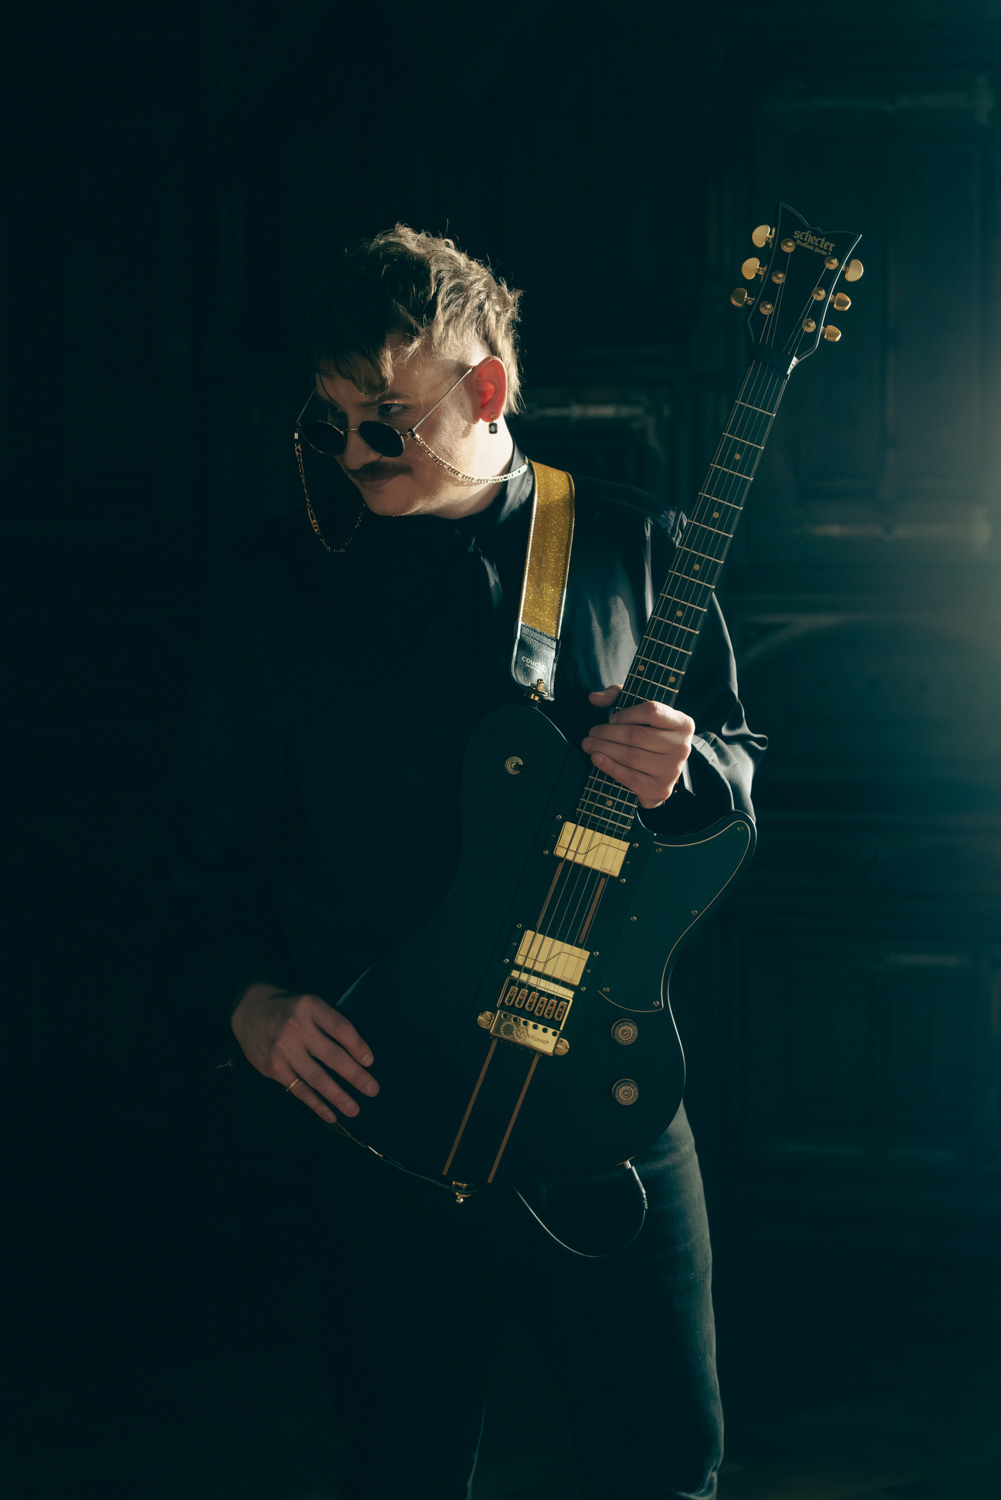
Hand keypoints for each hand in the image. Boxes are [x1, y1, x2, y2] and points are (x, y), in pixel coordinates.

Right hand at [230, 982, 378, 1125]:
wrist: (247, 1009)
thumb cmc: (288, 1008)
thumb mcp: (308, 1003)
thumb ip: (328, 1022)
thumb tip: (358, 1052)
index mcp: (310, 1007)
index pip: (339, 1028)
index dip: (357, 1045)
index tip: (370, 1061)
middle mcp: (297, 1028)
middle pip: (331, 1055)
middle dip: (354, 1075)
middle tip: (372, 1089)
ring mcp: (283, 1050)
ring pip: (316, 1077)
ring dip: (337, 1096)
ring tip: (354, 1109)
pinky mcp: (273, 1068)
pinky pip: (299, 1089)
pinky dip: (316, 1104)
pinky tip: (331, 1115)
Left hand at [582, 685, 693, 809]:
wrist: (659, 771)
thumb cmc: (648, 735)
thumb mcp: (639, 711)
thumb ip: (618, 696)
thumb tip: (594, 698)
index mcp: (683, 724)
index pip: (652, 711)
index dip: (626, 714)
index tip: (611, 718)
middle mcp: (682, 747)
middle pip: (637, 735)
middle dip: (607, 733)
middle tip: (591, 733)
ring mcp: (672, 770)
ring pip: (631, 756)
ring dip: (604, 749)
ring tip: (588, 744)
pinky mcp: (660, 789)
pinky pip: (629, 777)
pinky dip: (609, 767)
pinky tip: (596, 758)